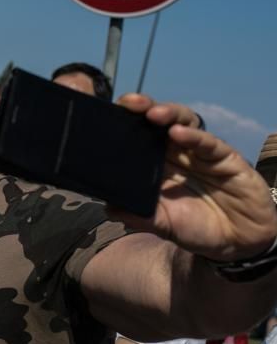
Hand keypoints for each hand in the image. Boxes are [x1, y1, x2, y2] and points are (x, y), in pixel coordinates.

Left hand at [110, 95, 276, 262]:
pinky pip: (208, 143)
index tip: (108, 114)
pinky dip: (193, 136)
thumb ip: (137, 215)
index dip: (126, 123)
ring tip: (153, 113)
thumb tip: (109, 207)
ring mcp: (200, 153)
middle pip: (159, 123)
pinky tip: (179, 133)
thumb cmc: (195, 227)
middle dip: (143, 109)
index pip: (139, 137)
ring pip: (184, 123)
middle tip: (128, 103)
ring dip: (168, 114)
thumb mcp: (162, 225)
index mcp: (158, 165)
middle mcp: (177, 154)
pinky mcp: (225, 158)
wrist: (236, 241)